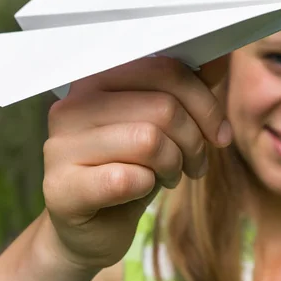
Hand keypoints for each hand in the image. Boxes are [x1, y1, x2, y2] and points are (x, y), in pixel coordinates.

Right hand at [39, 56, 231, 269]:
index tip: (219, 132)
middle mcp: (72, 105)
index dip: (203, 102)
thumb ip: (187, 88)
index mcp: (97, 79)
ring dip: (173, 164)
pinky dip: (147, 187)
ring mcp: (61, 145)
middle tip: (195, 163)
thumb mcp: (163, 124)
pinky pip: (125, 179)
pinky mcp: (60, 187)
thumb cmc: (131, 166)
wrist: (95, 225)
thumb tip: (219, 55)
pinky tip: (142, 191)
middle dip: (194, 140)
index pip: (163, 69)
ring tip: (170, 176)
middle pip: (163, 107)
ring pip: (148, 140)